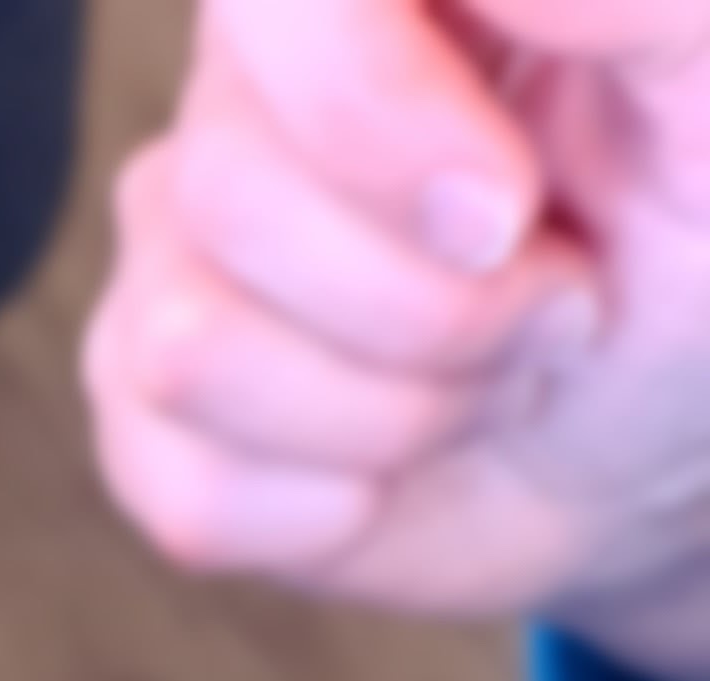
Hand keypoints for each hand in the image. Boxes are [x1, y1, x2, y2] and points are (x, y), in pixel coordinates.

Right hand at [85, 0, 709, 680]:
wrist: (646, 436)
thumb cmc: (684, 241)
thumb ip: (640, 1)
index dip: (364, 110)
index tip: (503, 212)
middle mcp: (244, 93)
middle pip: (231, 196)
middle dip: (433, 309)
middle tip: (549, 302)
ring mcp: (172, 253)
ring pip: (191, 354)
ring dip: (392, 412)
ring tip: (481, 377)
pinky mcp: (144, 411)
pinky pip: (189, 489)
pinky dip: (331, 510)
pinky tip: (394, 461)